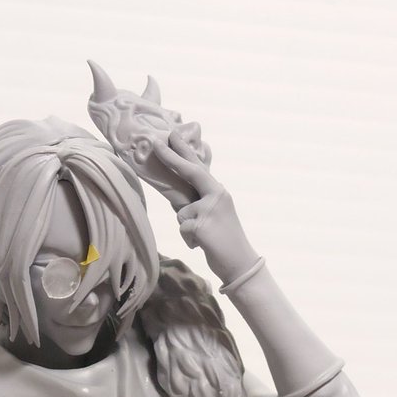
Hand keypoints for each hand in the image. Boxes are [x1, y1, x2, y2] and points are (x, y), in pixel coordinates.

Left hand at [153, 132, 257, 283]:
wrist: (240, 262)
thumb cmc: (223, 239)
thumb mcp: (212, 215)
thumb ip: (197, 201)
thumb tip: (177, 196)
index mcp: (218, 191)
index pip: (198, 167)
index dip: (183, 151)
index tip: (172, 134)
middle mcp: (216, 194)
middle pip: (190, 172)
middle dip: (171, 157)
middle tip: (156, 143)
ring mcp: (209, 209)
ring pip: (181, 212)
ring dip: (186, 227)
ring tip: (204, 236)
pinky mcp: (201, 225)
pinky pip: (183, 229)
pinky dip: (189, 239)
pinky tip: (202, 244)